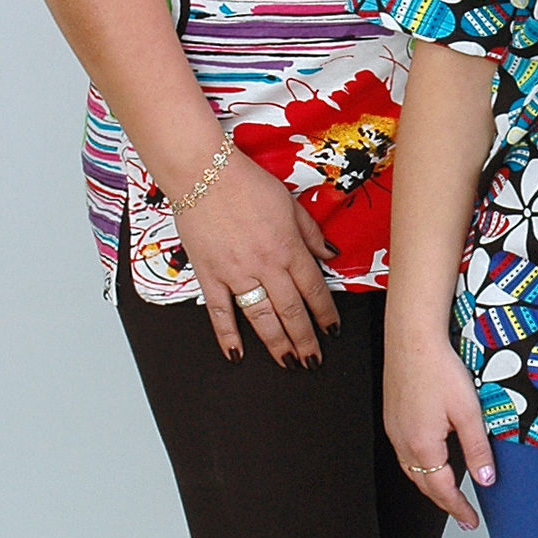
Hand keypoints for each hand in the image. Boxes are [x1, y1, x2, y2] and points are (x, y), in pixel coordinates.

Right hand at [174, 147, 338, 367]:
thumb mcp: (290, 202)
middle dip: (305, 339)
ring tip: (288, 363)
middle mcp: (266, 265)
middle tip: (313, 359)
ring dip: (277, 344)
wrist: (204, 175)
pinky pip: (219, 313)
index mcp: (288, 247)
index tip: (332, 330)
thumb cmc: (246, 183)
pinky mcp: (210, 276)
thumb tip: (330, 254)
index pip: (314, 289)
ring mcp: (236, 274)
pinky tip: (236, 354)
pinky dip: (227, 337)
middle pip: (291, 311)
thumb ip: (311, 232)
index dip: (326, 313)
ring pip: (261, 318)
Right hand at [384, 326, 495, 530]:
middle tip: (463, 514)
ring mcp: (394, 429)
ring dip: (430, 485)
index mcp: (422, 445)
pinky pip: (404, 452)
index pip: (442, 490)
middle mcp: (402, 441)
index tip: (471, 520)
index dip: (459, 509)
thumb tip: (485, 479)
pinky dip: (419, 466)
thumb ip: (477, 449)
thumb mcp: (468, 411)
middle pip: (424, 484)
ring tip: (448, 493)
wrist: (412, 337)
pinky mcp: (392, 416)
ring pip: (412, 470)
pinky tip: (430, 460)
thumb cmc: (438, 367)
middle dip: (445, 502)